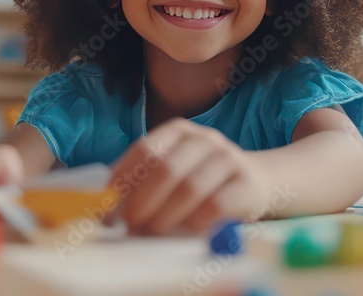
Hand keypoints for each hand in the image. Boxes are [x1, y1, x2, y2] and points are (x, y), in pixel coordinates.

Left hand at [110, 118, 272, 235]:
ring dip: (166, 215)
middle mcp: (205, 139)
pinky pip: (217, 204)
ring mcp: (229, 158)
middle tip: (130, 224)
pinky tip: (188, 230)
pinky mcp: (248, 183)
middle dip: (143, 200)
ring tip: (153, 231)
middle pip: (167, 168)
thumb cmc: (202, 181)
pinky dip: (196, 221)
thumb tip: (105, 207)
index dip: (124, 178)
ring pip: (191, 187)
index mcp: (179, 132)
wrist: (257, 182)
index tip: (109, 204)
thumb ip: (141, 182)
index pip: (145, 150)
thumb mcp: (173, 172)